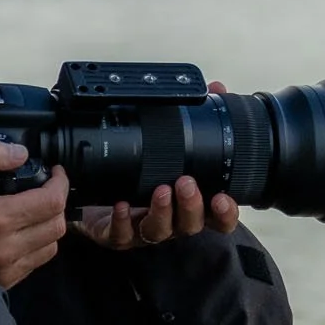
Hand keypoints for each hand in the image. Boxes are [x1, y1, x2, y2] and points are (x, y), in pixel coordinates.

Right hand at [0, 136, 67, 288]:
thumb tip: (21, 154)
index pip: (52, 203)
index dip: (60, 184)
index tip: (56, 173)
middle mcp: (6, 249)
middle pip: (57, 227)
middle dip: (57, 203)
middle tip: (46, 188)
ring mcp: (3, 269)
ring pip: (49, 248)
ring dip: (48, 226)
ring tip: (35, 210)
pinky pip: (33, 264)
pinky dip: (35, 246)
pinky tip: (20, 232)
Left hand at [73, 79, 239, 247]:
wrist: (99, 202)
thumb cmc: (143, 179)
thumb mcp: (173, 149)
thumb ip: (199, 119)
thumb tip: (218, 89)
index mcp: (188, 205)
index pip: (217, 216)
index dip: (225, 212)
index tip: (224, 198)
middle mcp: (170, 220)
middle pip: (191, 223)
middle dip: (192, 205)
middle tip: (187, 183)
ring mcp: (143, 229)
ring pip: (159, 229)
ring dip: (162, 210)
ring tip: (161, 190)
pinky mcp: (116, 234)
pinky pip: (120, 233)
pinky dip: (121, 221)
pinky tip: (122, 205)